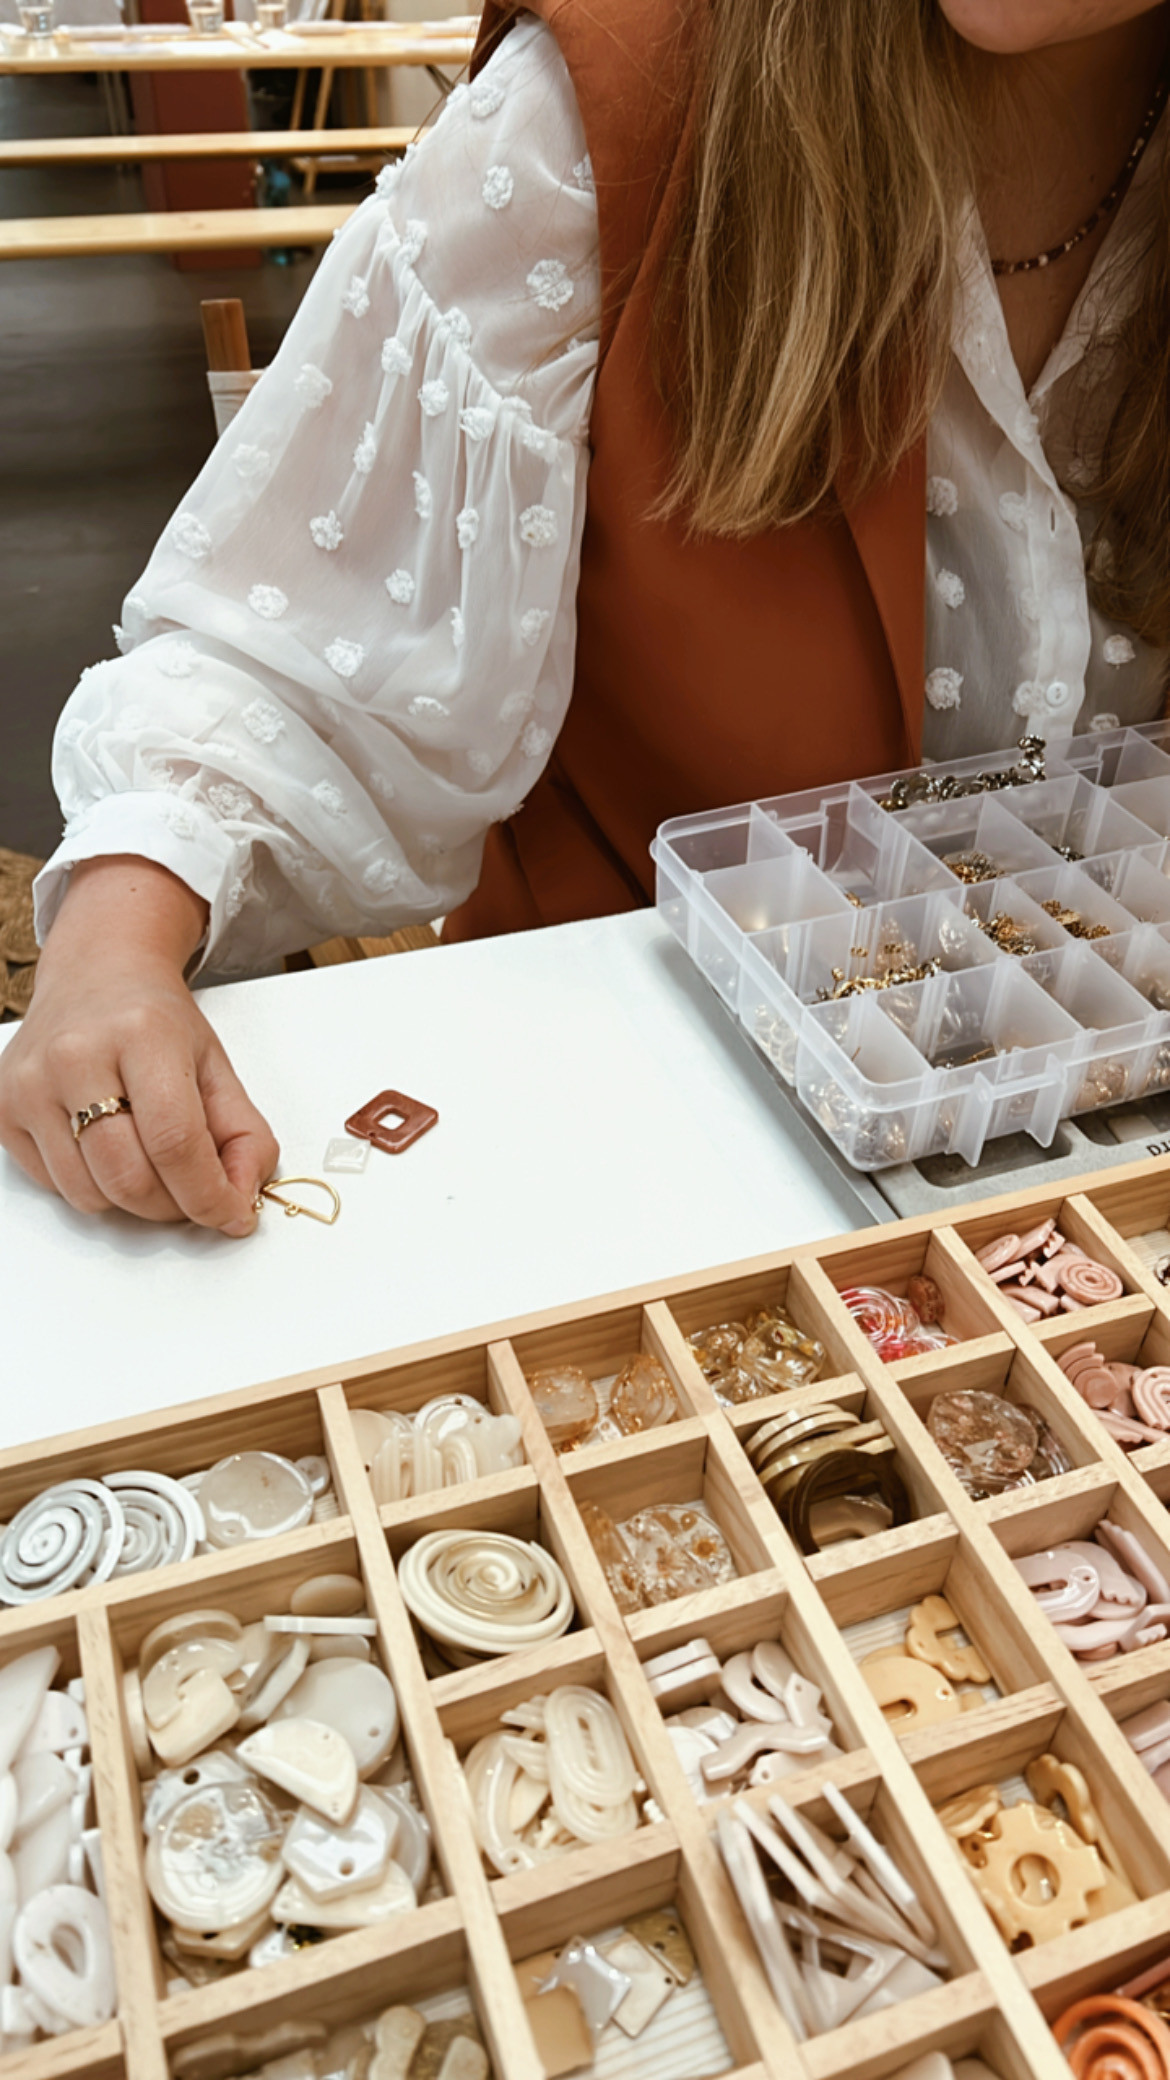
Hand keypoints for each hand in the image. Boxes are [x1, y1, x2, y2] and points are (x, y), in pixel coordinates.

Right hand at [0, 857, 278, 1232]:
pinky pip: (55, 1186)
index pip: (175, 1141)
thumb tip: (239, 1199)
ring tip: (151, 1163)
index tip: (232, 1214)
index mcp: (141, 1033)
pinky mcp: (2, 1108)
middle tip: (193, 1193)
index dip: (209, 1194)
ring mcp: (29, 1083)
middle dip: (174, 1206)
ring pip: (90, 1193)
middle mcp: (75, 1055)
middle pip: (129, 1178)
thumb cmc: (155, 1020)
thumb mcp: (215, 1064)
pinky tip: (108, 1147)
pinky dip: (93, 1185)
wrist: (95, 973)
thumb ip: (243, 1135)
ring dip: (133, 1202)